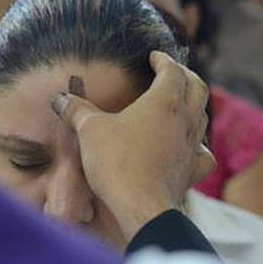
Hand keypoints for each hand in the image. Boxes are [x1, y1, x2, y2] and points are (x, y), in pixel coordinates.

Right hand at [52, 51, 215, 240]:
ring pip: (202, 117)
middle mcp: (184, 119)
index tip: (154, 56)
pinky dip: (197, 145)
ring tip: (180, 105)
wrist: (141, 206)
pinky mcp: (192, 170)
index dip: (163, 60)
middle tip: (172, 72)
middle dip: (186, 76)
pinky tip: (189, 148)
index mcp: (164, 101)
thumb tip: (60, 98)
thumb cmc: (117, 162)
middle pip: (198, 88)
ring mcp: (192, 146)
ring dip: (193, 106)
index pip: (172, 70)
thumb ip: (76, 110)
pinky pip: (203, 152)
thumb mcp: (90, 131)